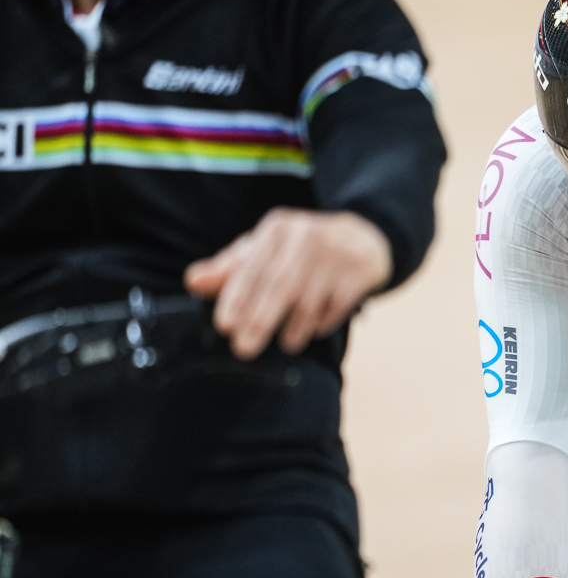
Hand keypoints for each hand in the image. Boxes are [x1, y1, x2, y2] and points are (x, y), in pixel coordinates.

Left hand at [184, 208, 391, 358]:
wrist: (364, 239)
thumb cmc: (303, 249)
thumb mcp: (266, 251)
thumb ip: (230, 269)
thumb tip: (193, 281)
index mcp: (277, 229)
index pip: (252, 268)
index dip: (236, 298)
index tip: (224, 325)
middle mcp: (307, 236)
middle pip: (279, 285)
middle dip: (260, 320)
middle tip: (244, 348)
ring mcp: (337, 253)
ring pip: (310, 299)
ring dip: (294, 327)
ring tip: (286, 342)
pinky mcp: (361, 269)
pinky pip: (337, 305)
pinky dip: (322, 322)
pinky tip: (314, 329)